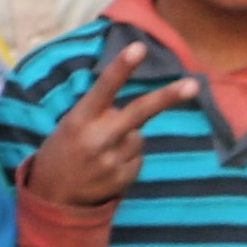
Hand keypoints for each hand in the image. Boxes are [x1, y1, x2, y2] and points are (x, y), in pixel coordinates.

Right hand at [18, 44, 203, 209]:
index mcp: (79, 120)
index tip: (138, 48)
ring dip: (127, 138)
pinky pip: (138, 157)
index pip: (104, 88)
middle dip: (167, 97)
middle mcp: (98, 138)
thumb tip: (135, 108)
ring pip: (139, 136)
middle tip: (193, 85)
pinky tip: (107, 167)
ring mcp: (113, 160)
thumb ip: (99, 114)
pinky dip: (127, 158)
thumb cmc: (61, 152)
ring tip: (103, 152)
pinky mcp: (124, 178)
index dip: (122, 67)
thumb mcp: (70, 126)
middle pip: (139, 112)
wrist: (53, 199)